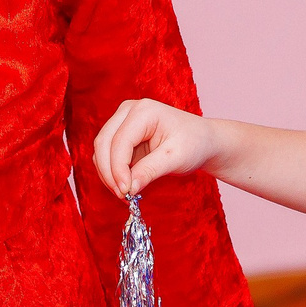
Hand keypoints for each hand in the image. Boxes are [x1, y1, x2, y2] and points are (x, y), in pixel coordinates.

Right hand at [93, 98, 215, 198]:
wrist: (204, 141)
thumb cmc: (195, 143)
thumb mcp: (176, 158)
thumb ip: (150, 171)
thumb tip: (128, 188)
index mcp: (144, 111)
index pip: (120, 141)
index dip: (118, 168)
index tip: (125, 191)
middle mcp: (128, 112)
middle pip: (103, 143)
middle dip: (109, 172)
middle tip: (122, 196)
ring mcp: (123, 122)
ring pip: (101, 150)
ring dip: (108, 174)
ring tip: (125, 194)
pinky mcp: (122, 136)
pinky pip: (107, 155)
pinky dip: (112, 172)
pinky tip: (126, 186)